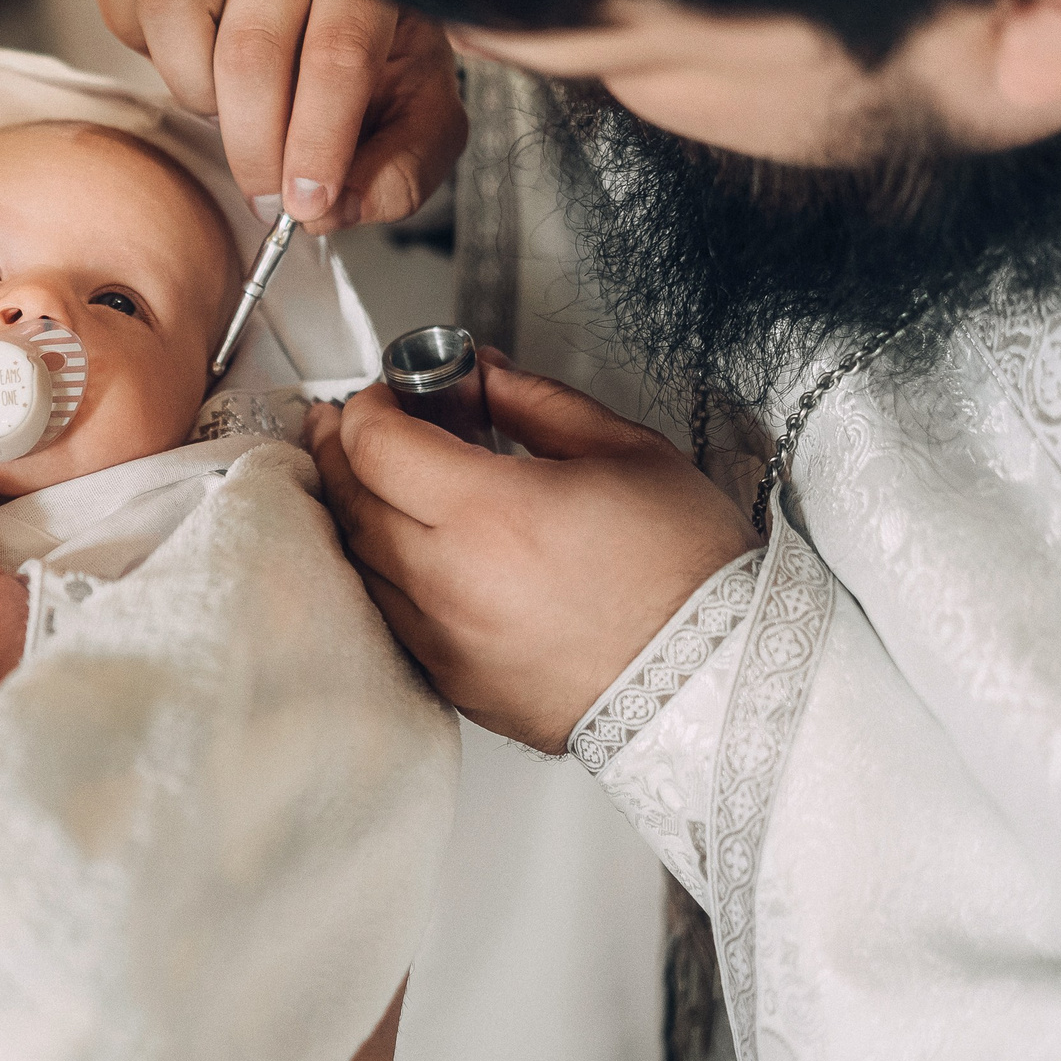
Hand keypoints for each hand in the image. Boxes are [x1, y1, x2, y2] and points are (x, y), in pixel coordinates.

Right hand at [92, 0, 466, 232]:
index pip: (339, 54)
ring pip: (173, 6)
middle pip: (251, 49)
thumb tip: (339, 205)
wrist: (342, 1)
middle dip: (256, 148)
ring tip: (230, 118)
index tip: (308, 204)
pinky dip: (139, 41)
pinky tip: (188, 73)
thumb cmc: (378, 63)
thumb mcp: (420, 120)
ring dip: (195, 91)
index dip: (318, 142)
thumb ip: (401, 170)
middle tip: (270, 198)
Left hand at [305, 355, 758, 752]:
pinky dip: (379, 570)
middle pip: (351, 500)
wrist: (720, 683)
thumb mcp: (623, 450)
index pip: (375, 445)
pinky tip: (397, 545)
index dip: (367, 408)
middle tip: (346, 423)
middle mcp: (450, 582)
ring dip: (352, 510)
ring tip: (367, 477)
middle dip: (340, 450)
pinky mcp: (453, 682)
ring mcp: (445, 641)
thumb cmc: (690, 575)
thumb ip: (535, 401)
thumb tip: (480, 377)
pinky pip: (387, 614)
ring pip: (359, 561)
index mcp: (490, 514)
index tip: (384, 395)